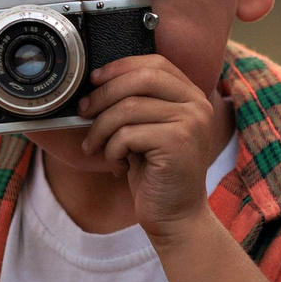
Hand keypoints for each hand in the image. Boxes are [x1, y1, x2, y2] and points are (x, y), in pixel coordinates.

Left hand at [77, 55, 231, 238]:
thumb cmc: (155, 174)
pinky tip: (117, 165)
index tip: (94, 80)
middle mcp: (197, 105)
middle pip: (140, 79)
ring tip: (96, 147)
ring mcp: (191, 123)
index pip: (155, 64)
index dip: (120, 67)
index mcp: (191, 96)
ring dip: (101, 128)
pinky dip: (112, 150)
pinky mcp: (177, 143)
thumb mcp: (147, 131)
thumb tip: (96, 82)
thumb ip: (136, 104)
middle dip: (103, 95)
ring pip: (128, 108)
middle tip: (83, 112)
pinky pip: (127, 134)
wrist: (175, 216)